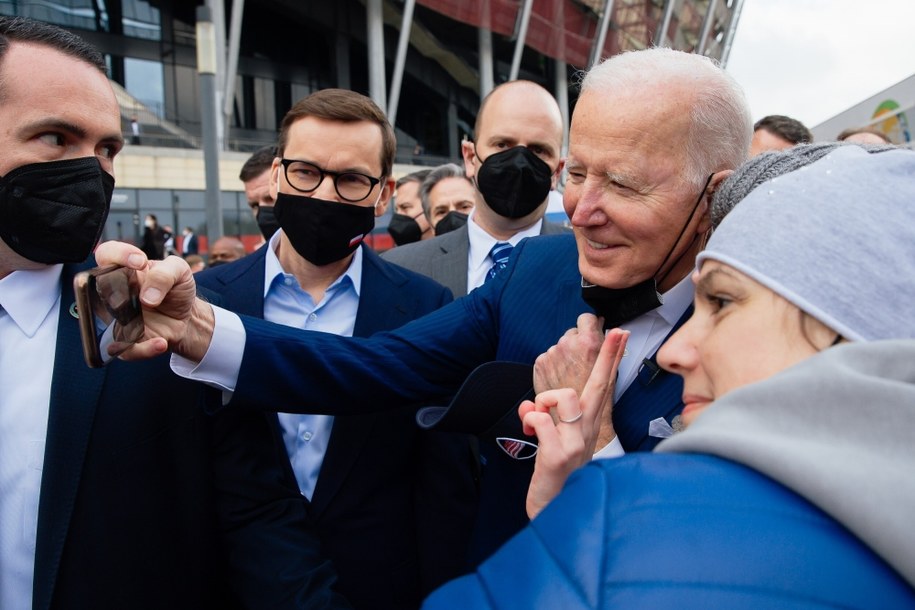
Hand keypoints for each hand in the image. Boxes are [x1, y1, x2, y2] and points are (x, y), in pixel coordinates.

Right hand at [94, 241, 213, 361]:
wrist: (187, 317)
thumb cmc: (177, 290)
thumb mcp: (179, 271)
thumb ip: (164, 274)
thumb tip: (147, 297)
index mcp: (125, 270)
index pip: (107, 255)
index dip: (117, 255)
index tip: (139, 262)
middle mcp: (115, 293)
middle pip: (97, 289)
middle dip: (116, 292)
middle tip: (143, 298)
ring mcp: (118, 317)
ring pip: (106, 322)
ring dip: (128, 324)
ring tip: (154, 322)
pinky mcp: (126, 340)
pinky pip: (124, 349)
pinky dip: (143, 349)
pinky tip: (161, 343)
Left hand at [521, 329, 627, 518]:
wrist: (556, 511)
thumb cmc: (556, 474)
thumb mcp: (555, 442)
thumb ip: (545, 419)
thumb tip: (529, 407)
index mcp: (588, 426)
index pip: (603, 386)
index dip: (612, 359)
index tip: (621, 334)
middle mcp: (588, 432)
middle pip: (599, 385)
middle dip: (608, 356)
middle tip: (619, 331)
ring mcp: (577, 443)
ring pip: (562, 397)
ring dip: (541, 403)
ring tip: (537, 422)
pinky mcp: (560, 454)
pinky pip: (541, 419)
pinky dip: (529, 421)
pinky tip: (531, 435)